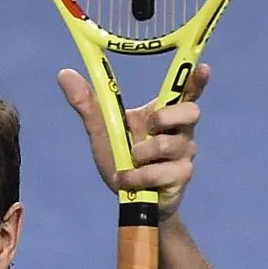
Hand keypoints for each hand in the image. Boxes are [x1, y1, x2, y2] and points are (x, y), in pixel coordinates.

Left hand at [56, 64, 209, 220]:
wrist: (129, 200)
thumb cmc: (121, 160)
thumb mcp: (102, 130)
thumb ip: (87, 104)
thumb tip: (64, 73)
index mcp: (164, 114)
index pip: (187, 93)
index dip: (198, 80)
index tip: (203, 68)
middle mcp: (180, 131)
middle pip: (191, 112)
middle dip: (164, 117)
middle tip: (147, 128)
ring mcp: (184, 154)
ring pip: (170, 144)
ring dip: (142, 153)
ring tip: (129, 161)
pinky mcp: (181, 177)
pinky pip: (162, 172)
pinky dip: (138, 177)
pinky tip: (126, 180)